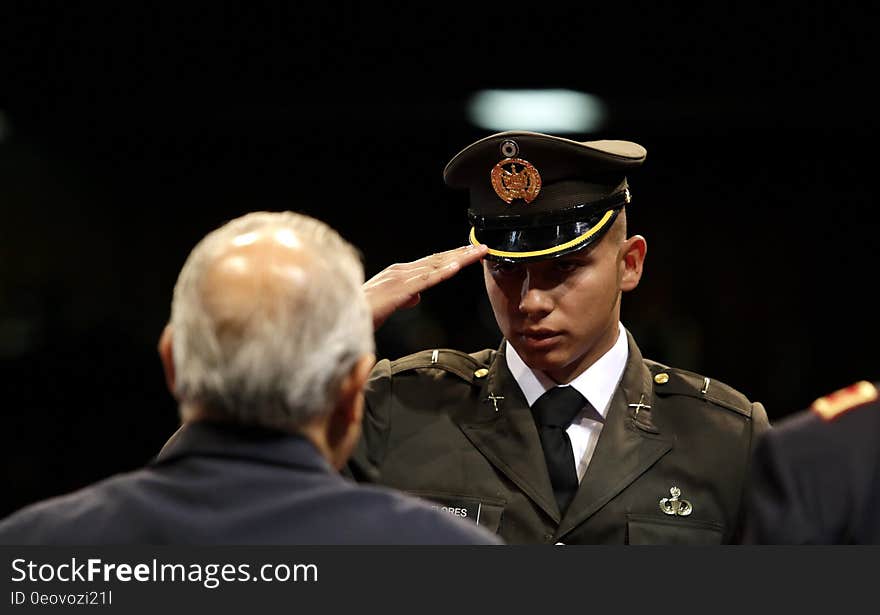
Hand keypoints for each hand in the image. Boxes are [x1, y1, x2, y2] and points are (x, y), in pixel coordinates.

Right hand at [364, 244, 488, 328]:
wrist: (341, 315)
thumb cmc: (362, 313)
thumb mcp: (388, 304)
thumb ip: (404, 298)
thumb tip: (416, 296)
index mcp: (399, 274)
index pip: (431, 263)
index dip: (452, 256)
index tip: (470, 252)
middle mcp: (401, 271)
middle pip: (437, 260)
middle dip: (461, 253)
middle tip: (482, 247)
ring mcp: (400, 278)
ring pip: (436, 266)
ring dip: (459, 258)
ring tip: (477, 253)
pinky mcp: (399, 290)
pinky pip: (425, 280)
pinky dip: (442, 272)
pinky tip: (456, 267)